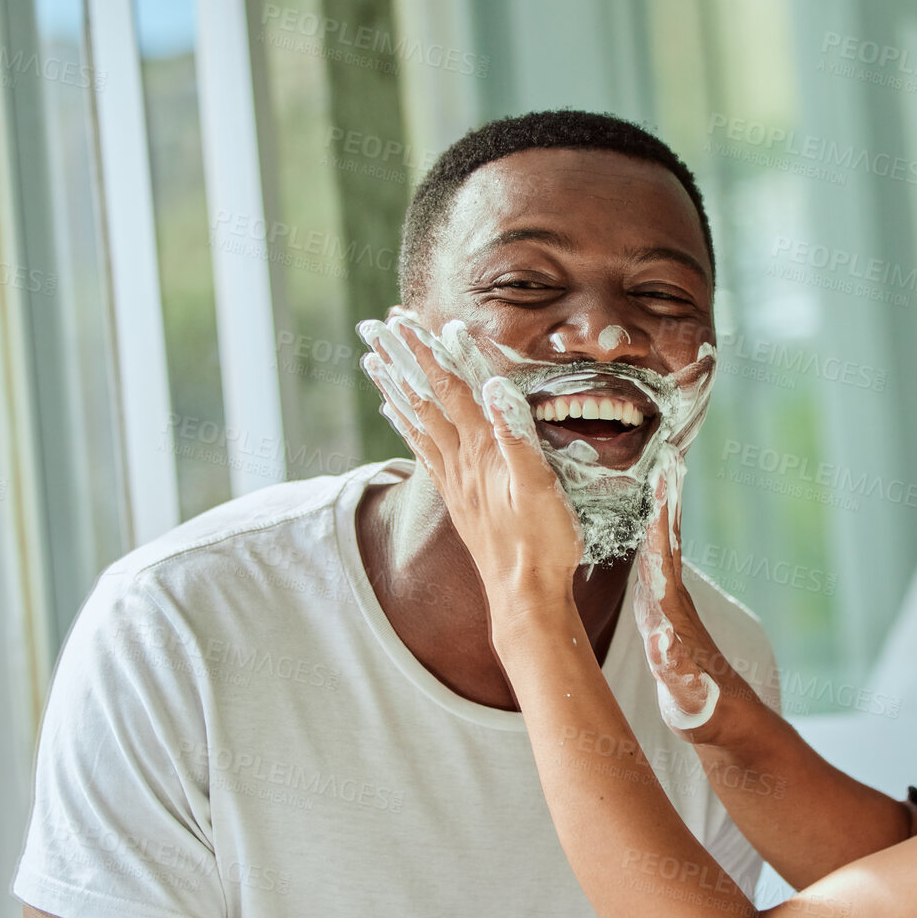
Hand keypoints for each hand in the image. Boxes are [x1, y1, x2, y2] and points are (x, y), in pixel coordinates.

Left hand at [358, 311, 583, 614]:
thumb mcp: (541, 488)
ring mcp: (456, 481)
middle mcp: (461, 462)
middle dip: (401, 359)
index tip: (404, 319)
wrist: (526, 598)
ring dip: (395, 388)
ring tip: (373, 361)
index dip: (427, 351)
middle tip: (375, 327)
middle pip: (424, 399)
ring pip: (417, 423)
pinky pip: (424, 452)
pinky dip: (406, 427)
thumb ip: (518, 436)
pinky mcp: (458, 500)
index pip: (450, 389)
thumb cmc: (543, 545)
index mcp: (482, 452)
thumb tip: (497, 387)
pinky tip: (396, 416)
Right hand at [633, 447, 747, 742]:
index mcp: (675, 613)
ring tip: (660, 471)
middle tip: (665, 455)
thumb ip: (676, 671)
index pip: (664, 558)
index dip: (660, 520)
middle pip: (668, 540)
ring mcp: (674, 604)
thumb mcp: (688, 696)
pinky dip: (656, 532)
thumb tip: (664, 643)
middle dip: (665, 500)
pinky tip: (650, 517)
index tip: (660, 481)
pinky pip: (659, 561)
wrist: (724, 720)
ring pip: (665, 547)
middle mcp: (676, 601)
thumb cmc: (705, 710)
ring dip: (662, 509)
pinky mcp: (669, 611)